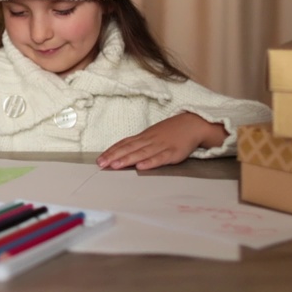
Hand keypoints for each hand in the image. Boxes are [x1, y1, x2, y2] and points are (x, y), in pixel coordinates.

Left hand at [96, 112, 227, 170]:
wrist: (192, 124)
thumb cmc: (170, 132)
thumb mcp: (152, 136)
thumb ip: (139, 144)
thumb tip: (122, 152)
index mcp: (143, 137)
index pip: (124, 144)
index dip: (111, 151)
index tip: (99, 159)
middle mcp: (149, 140)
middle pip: (129, 148)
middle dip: (114, 156)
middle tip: (101, 164)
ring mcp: (161, 146)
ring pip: (141, 153)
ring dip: (127, 159)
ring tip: (115, 166)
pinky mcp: (173, 153)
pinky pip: (160, 158)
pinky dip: (150, 162)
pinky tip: (140, 167)